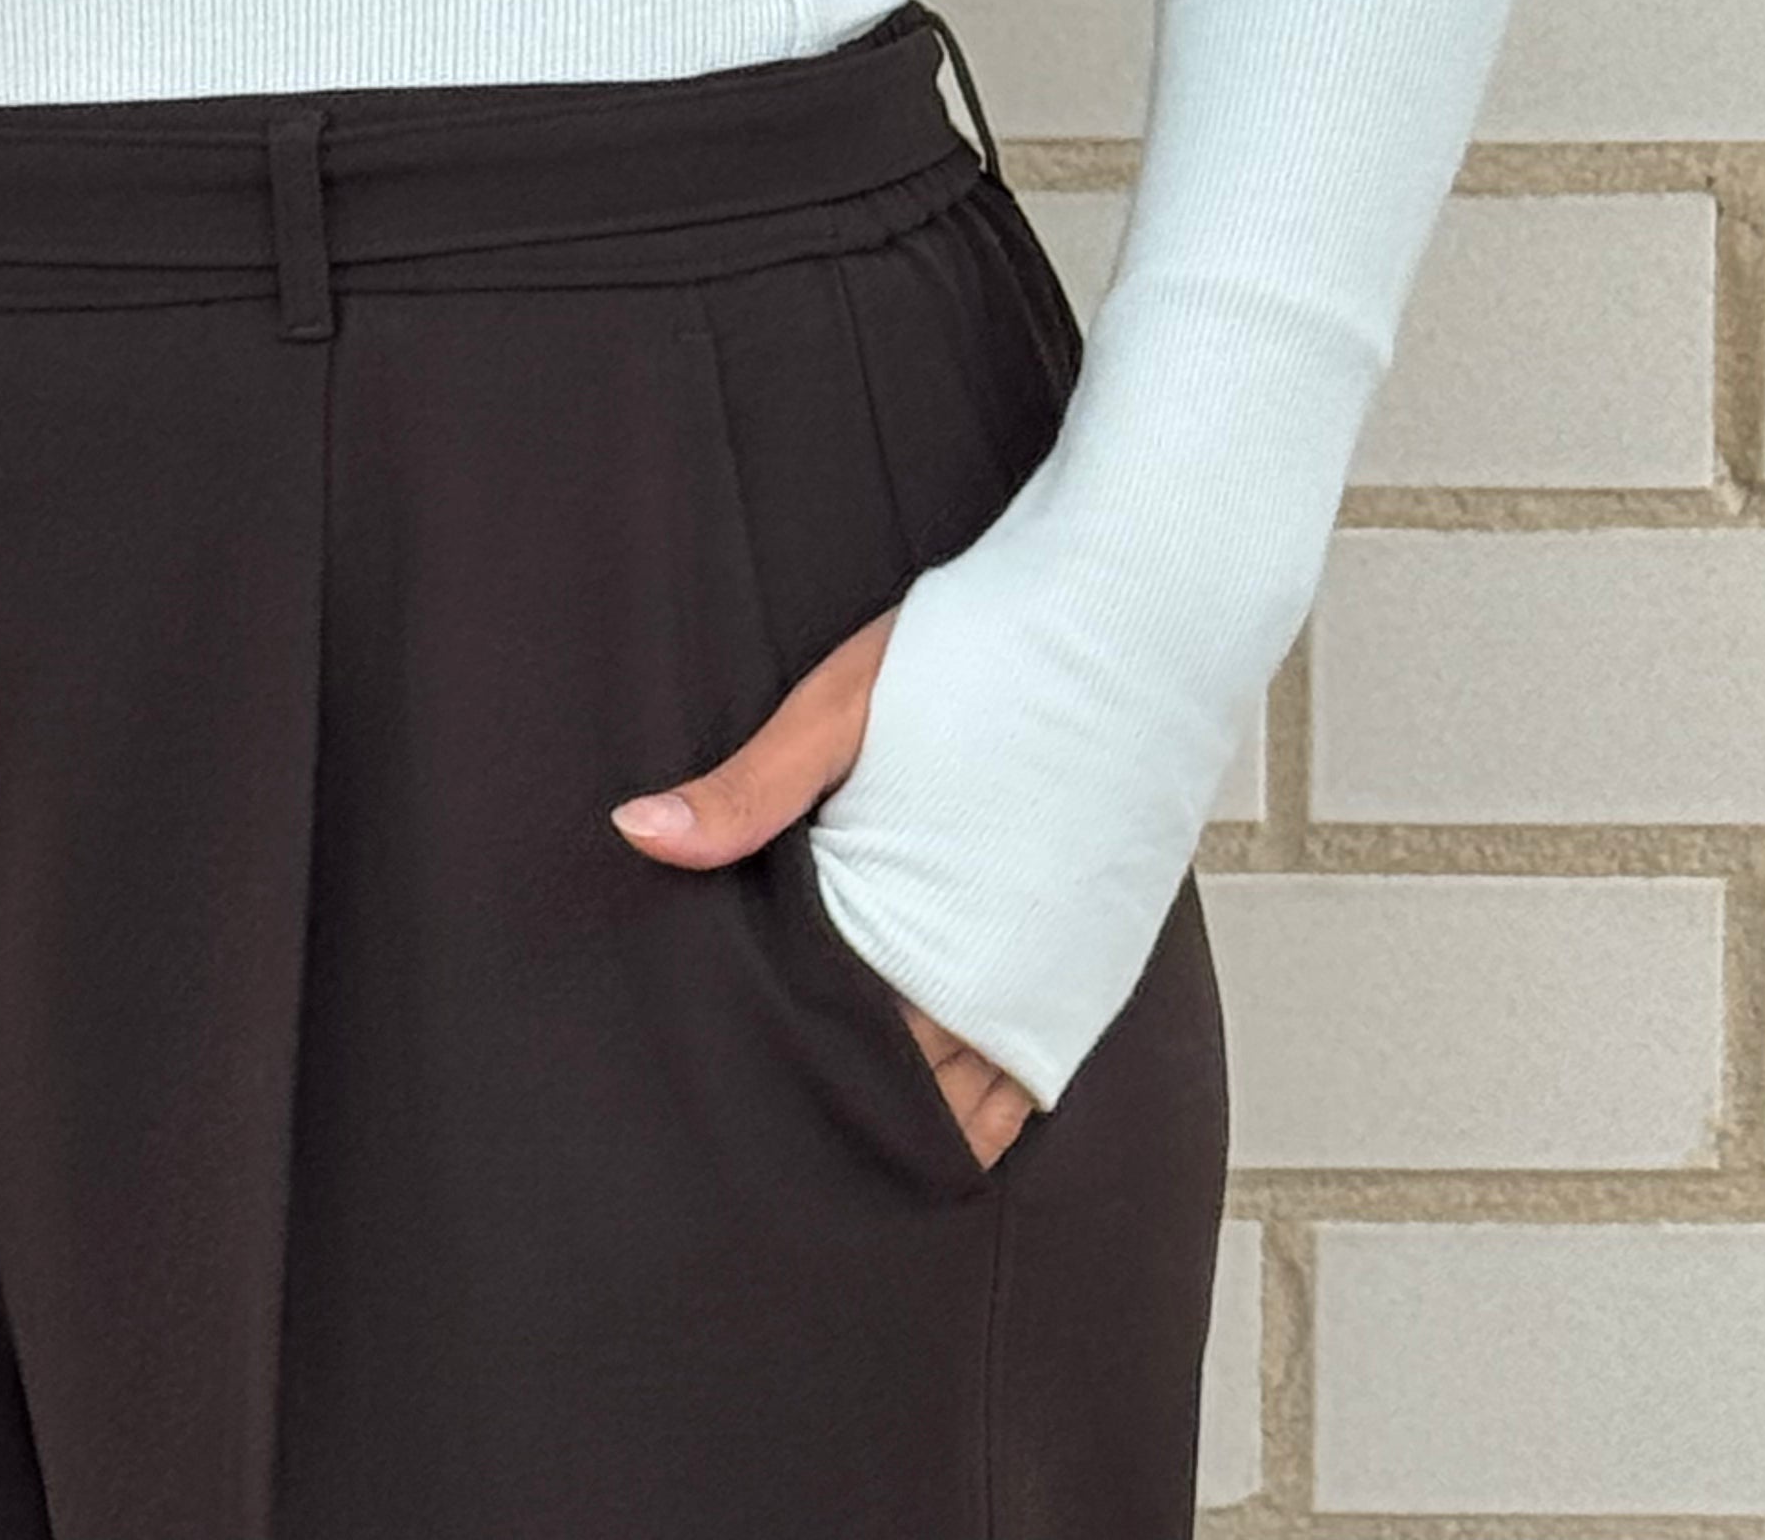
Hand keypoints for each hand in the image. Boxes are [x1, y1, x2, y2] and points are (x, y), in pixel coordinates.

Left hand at [609, 597, 1040, 1171]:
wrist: (1131, 629)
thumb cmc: (982, 655)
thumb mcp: (844, 707)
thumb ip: (749, 788)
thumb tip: (633, 830)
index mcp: (906, 905)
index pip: (825, 1031)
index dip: (775, 1059)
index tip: (727, 1080)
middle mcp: (985, 966)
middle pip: (893, 1084)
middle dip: (833, 1099)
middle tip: (762, 1130)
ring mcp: (1048, 980)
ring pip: (963, 1102)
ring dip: (907, 1116)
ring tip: (834, 1134)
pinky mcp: (1092, 972)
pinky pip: (1030, 1088)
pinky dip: (979, 1113)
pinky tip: (932, 1118)